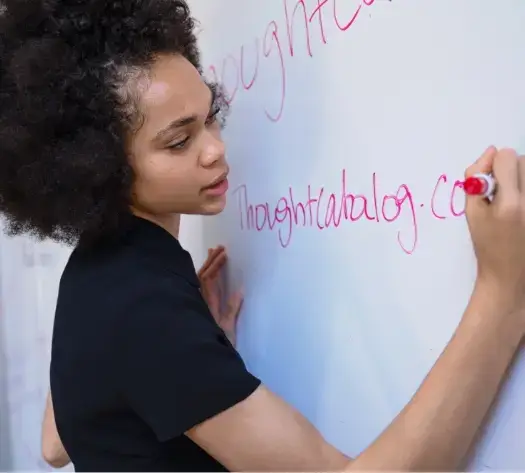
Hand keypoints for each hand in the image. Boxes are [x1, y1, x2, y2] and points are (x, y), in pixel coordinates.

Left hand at [197, 245, 242, 345]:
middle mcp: (200, 301)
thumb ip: (232, 308)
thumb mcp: (227, 327)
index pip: (208, 279)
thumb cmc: (217, 344)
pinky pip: (200, 287)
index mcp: (207, 304)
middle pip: (202, 276)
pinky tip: (206, 271)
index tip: (224, 254)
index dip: (215, 265)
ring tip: (212, 253)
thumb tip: (240, 289)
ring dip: (206, 266)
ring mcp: (199, 304)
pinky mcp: (200, 309)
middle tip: (219, 248)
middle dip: (211, 261)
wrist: (203, 357)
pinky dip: (204, 276)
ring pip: (199, 280)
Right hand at [465, 146, 524, 332]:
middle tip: (501, 193)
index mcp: (509, 204)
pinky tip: (522, 211)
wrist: (511, 275)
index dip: (492, 165)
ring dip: (521, 180)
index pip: (506, 157)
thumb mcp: (471, 213)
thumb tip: (490, 152)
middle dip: (509, 171)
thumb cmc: (488, 245)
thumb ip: (474, 179)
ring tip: (514, 202)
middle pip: (523, 161)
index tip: (488, 181)